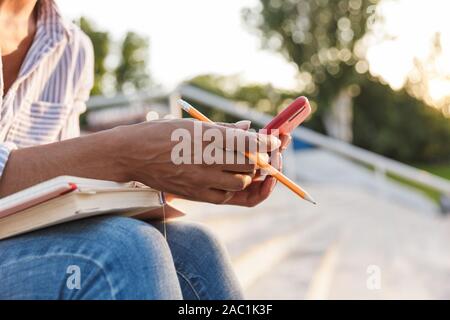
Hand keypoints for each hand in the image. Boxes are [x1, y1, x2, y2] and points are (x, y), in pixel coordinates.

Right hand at [115, 119, 280, 203]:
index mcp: (206, 137)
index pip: (248, 142)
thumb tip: (249, 129)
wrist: (131, 155)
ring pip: (241, 182)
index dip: (267, 142)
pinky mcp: (195, 195)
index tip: (276, 140)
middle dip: (259, 158)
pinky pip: (225, 197)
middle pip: (249, 164)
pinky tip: (226, 178)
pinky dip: (231, 188)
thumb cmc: (159, 133)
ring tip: (242, 166)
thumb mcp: (191, 124)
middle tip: (261, 153)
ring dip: (247, 175)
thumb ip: (223, 128)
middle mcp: (206, 159)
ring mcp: (201, 180)